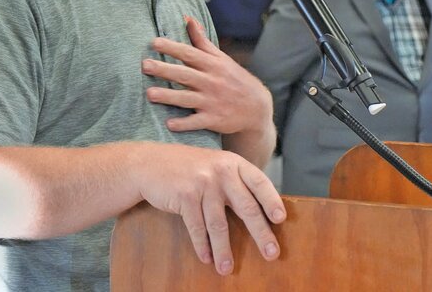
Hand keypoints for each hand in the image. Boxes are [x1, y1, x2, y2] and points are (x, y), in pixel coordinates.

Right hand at [136, 143, 285, 274]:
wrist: (151, 162)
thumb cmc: (189, 168)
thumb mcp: (216, 165)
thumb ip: (236, 182)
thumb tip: (261, 212)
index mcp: (234, 163)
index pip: (259, 182)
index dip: (271, 201)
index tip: (281, 219)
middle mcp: (221, 171)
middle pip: (246, 207)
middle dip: (260, 234)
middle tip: (271, 254)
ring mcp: (202, 183)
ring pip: (219, 224)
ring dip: (224, 250)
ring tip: (227, 268)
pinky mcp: (185, 196)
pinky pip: (197, 227)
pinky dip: (202, 246)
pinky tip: (206, 258)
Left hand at [142, 16, 272, 135]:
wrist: (257, 108)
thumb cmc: (234, 79)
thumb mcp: (221, 58)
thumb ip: (202, 41)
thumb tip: (187, 19)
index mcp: (213, 65)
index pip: (190, 54)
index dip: (172, 47)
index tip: (154, 42)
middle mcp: (212, 82)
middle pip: (185, 74)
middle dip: (165, 70)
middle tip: (144, 65)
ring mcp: (212, 102)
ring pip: (187, 98)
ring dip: (169, 96)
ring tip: (150, 94)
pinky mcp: (214, 120)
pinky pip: (196, 122)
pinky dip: (184, 124)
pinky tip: (169, 124)